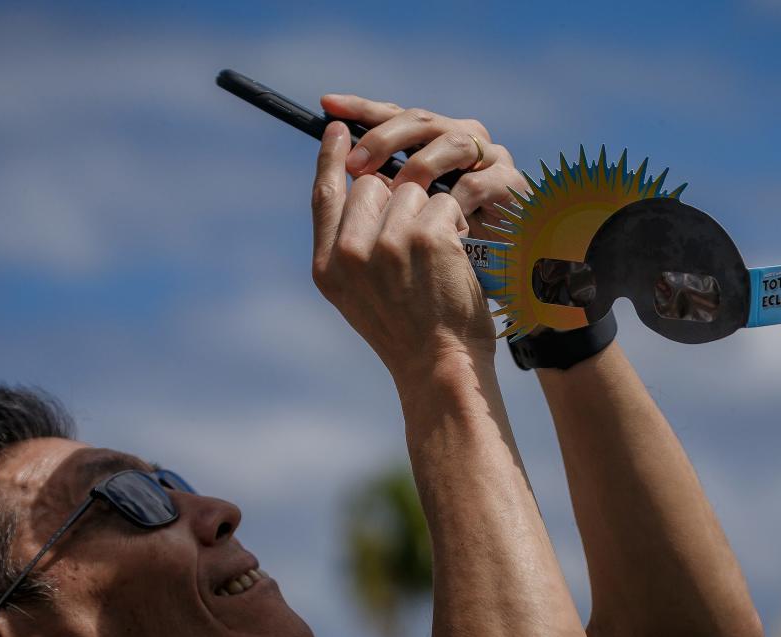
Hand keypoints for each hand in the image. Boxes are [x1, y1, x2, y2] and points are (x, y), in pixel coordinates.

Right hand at [311, 122, 495, 379]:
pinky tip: (455, 255)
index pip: (325, 194)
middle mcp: (350, 252)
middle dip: (397, 197)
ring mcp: (387, 242)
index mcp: (327, 266)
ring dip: (430, 211)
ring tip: (437, 254)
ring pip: (410, 189)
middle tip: (417, 232)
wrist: (441, 364)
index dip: (331, 157)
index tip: (338, 128)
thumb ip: (349, 245)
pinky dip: (455, 220)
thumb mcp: (359, 295)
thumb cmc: (408, 331)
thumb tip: (361, 187)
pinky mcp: (427, 237)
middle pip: (370, 184)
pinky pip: (442, 200)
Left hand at [320, 94, 528, 242]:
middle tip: (357, 164)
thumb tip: (343, 173)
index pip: (395, 114)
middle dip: (384, 138)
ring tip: (397, 194)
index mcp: (435, 143)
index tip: (328, 105)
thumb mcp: (403, 220)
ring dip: (419, 166)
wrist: (491, 290)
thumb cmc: (441, 256)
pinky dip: (453, 201)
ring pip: (452, 142)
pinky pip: (477, 183)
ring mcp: (492, 160)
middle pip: (421, 119)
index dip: (362, 109)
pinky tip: (435, 220)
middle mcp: (465, 141)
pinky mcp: (512, 185)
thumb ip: (382, 193)